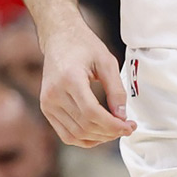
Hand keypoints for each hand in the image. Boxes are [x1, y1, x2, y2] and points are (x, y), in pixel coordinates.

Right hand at [39, 22, 135, 146]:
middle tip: (128, 128)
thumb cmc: (84, 45)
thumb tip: (122, 116)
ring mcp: (47, 103)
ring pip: (75, 134)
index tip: (129, 126)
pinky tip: (100, 134)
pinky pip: (66, 134)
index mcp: (69, 78)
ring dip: (99, 138)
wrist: (59, 38)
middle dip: (109, 132)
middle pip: (84, 126)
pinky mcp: (46, 108)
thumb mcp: (107, 61)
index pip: (91, 113)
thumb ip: (116, 89)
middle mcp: (54, 93)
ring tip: (116, 131)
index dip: (112, 125)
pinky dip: (84, 139)